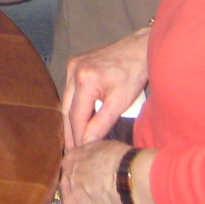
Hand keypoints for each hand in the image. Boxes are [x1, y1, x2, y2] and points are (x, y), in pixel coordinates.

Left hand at [50, 140, 130, 203]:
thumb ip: (91, 151)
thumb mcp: (100, 145)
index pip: (65, 169)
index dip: (70, 175)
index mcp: (71, 162)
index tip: (73, 178)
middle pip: (59, 190)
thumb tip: (93, 154)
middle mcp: (65, 183)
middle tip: (68, 199)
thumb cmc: (117, 158)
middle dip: (62, 195)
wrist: (123, 179)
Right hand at [62, 27, 150, 148]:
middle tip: (71, 153)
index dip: (77, 138)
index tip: (79, 154)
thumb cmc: (133, 74)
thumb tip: (87, 143)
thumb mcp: (120, 103)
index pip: (76, 117)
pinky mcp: (74, 64)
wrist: (138, 48)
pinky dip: (73, 107)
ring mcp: (72, 66)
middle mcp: (73, 71)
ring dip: (70, 120)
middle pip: (66, 110)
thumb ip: (101, 124)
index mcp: (84, 80)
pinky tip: (78, 119)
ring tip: (74, 140)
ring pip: (66, 100)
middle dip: (69, 132)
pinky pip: (70, 91)